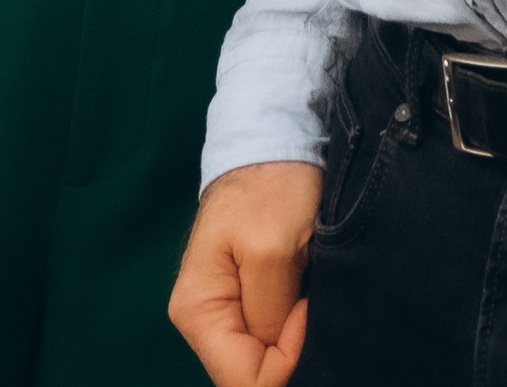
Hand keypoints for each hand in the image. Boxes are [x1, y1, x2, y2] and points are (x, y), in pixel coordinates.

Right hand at [169, 160, 322, 386]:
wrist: (274, 143)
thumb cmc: (269, 188)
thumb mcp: (272, 249)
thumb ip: (268, 314)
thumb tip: (278, 361)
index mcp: (198, 312)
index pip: (243, 380)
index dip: (285, 361)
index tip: (306, 311)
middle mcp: (204, 322)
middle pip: (252, 373)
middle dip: (289, 351)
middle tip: (309, 302)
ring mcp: (225, 313)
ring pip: (264, 359)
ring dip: (292, 338)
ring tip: (307, 293)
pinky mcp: (247, 303)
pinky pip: (271, 338)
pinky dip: (293, 327)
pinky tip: (304, 296)